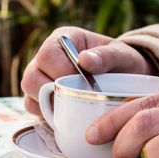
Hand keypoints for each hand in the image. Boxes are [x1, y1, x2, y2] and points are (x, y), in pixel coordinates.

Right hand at [20, 26, 152, 116]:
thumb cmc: (124, 64)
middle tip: (76, 99)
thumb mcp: (123, 56)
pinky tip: (67, 116)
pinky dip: (48, 117)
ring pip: (29, 96)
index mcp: (63, 40)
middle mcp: (47, 59)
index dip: (60, 72)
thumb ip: (108, 56)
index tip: (82, 83)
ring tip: (73, 109)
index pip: (47, 55)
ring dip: (48, 107)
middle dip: (51, 93)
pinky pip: (34, 110)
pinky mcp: (43, 99)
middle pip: (31, 78)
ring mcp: (42, 80)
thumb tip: (85, 60)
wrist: (128, 82)